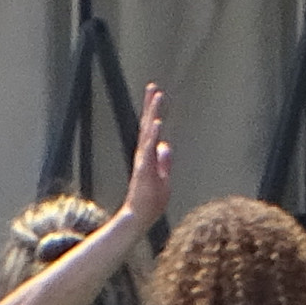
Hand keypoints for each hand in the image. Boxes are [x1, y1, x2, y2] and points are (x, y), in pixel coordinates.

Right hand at [117, 85, 170, 233]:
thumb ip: (164, 162)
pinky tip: (156, 123)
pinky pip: (148, 150)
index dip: (153, 111)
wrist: (139, 217)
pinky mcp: (144, 170)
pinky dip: (152, 136)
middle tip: (153, 87)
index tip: (156, 94)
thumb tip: (166, 146)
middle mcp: (144, 154)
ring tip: (156, 97)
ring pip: (147, 133)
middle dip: (151, 106)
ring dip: (152, 114)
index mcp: (148, 156)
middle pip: (147, 125)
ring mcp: (143, 161)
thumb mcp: (163, 178)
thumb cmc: (150, 201)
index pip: (151, 129)